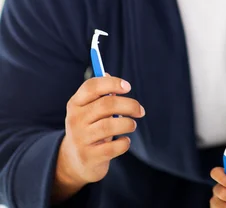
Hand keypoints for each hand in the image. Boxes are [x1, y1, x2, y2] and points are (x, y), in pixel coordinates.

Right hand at [52, 74, 144, 202]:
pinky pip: (113, 147)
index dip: (112, 83)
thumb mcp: (90, 110)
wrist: (74, 161)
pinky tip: (124, 141)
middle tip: (140, 111)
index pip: (91, 86)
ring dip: (128, 124)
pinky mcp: (89, 156)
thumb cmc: (90, 128)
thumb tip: (109, 75)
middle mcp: (75, 120)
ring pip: (110, 125)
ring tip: (132, 125)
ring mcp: (80, 139)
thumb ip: (100, 94)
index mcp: (75, 104)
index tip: (128, 87)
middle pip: (107, 104)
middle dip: (130, 105)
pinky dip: (124, 143)